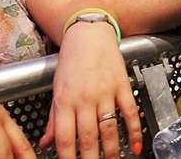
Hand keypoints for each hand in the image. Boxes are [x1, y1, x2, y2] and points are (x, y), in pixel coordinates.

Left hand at [39, 23, 142, 158]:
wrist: (89, 33)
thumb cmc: (71, 60)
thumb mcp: (57, 88)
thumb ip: (53, 118)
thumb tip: (44, 142)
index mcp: (65, 100)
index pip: (64, 137)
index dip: (67, 157)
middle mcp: (85, 98)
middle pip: (88, 136)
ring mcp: (105, 92)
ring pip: (109, 128)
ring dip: (112, 150)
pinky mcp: (122, 85)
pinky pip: (130, 112)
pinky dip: (135, 131)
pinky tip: (136, 145)